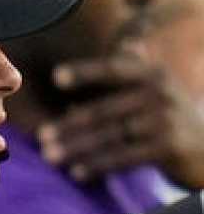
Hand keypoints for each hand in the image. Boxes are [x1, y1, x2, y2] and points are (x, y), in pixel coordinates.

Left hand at [39, 54, 203, 186]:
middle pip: (106, 110)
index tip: (56, 77)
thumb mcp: (162, 88)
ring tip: (50, 156)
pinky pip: (125, 157)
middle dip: (70, 125)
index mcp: (153, 74)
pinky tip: (77, 173)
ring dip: (77, 147)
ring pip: (111, 136)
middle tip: (40, 136)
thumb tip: (130, 40)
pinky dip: (99, 165)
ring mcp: (166, 121)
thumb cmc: (173, 115)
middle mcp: (161, 93)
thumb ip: (140, 68)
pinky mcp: (169, 148)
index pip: (115, 70)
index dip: (86, 72)